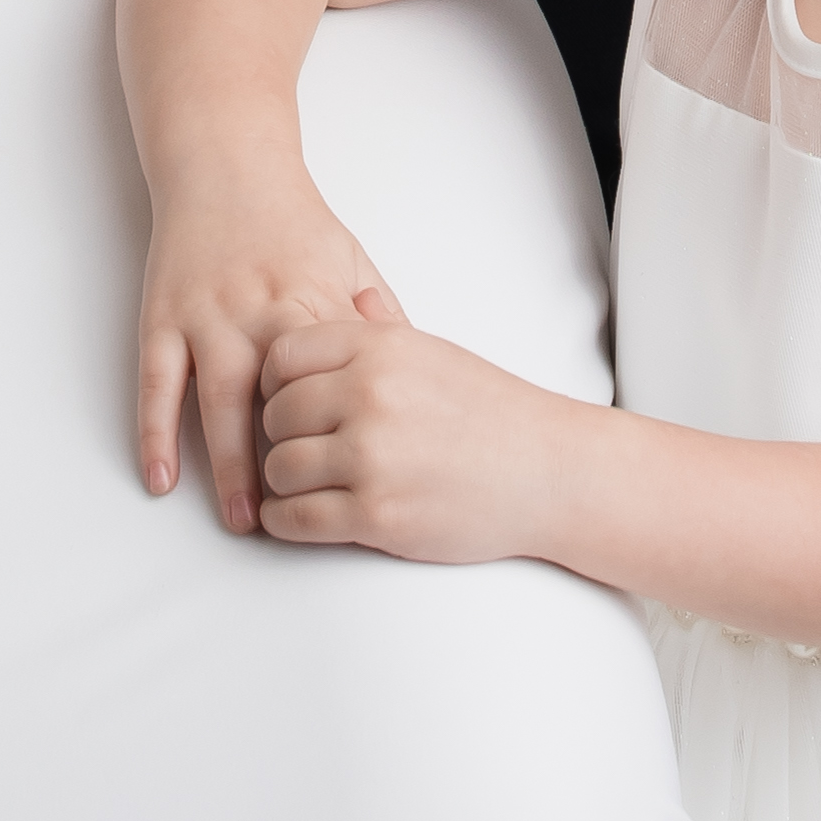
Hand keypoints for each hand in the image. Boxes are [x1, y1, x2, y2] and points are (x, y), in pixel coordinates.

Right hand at [136, 175, 403, 529]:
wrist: (225, 164)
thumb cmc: (293, 221)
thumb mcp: (351, 261)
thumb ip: (380, 320)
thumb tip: (415, 377)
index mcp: (312, 298)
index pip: (335, 381)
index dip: (343, 435)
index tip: (356, 484)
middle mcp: (258, 309)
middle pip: (275, 399)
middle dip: (285, 463)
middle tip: (295, 521)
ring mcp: (206, 315)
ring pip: (214, 400)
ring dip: (227, 465)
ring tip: (241, 518)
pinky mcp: (163, 316)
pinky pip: (157, 383)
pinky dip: (154, 433)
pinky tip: (161, 478)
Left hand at [254, 299, 587, 566]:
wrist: (547, 472)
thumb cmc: (493, 414)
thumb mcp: (434, 353)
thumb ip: (382, 331)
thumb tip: (354, 298)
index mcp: (380, 349)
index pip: (281, 357)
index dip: (274, 384)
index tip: (288, 402)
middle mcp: (370, 396)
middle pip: (274, 415)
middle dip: (280, 437)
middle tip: (301, 448)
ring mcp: (371, 457)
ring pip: (278, 469)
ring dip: (284, 483)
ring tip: (307, 484)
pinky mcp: (376, 516)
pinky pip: (293, 518)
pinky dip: (287, 521)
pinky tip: (303, 514)